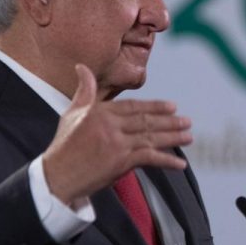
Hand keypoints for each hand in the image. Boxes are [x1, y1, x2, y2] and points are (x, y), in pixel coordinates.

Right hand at [42, 64, 191, 203]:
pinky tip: (180, 164)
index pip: (134, 106)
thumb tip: (82, 67)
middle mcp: (110, 126)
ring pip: (151, 138)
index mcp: (100, 112)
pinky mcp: (120, 163)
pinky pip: (150, 159)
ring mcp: (116, 144)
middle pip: (146, 121)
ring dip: (173, 138)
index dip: (155, 106)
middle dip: (170, 121)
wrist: (56, 177)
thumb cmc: (63, 146)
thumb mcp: (72, 113)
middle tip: (187, 121)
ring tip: (189, 137)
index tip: (172, 106)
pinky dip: (167, 161)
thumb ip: (84, 91)